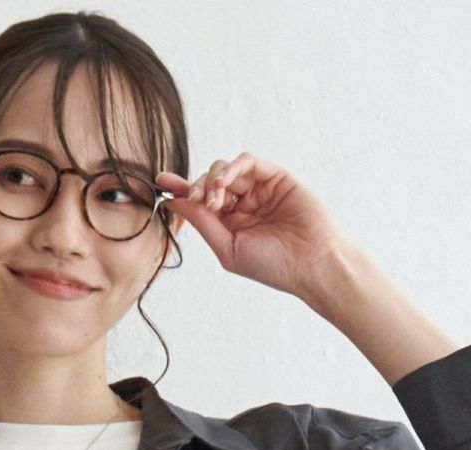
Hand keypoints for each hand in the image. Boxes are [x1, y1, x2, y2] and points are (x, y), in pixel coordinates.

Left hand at [157, 153, 349, 298]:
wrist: (311, 263)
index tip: (160, 182)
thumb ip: (203, 222)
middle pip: (209, 181)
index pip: (200, 201)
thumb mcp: (228, 247)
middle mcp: (242, 205)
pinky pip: (247, 162)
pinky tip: (224, 184)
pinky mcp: (275, 177)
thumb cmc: (273, 265)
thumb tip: (174, 201)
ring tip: (214, 200)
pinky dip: (231, 168)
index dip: (181, 190)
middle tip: (197, 200)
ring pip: (225, 169)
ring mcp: (259, 190)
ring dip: (213, 179)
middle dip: (197, 187)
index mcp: (230, 224)